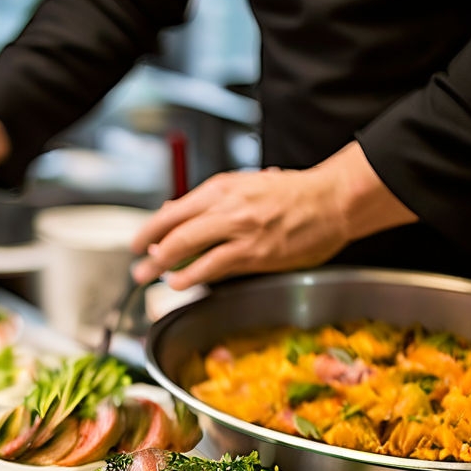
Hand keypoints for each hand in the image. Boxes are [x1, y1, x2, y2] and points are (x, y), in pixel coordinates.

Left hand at [130, 142, 418, 288]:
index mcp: (223, 187)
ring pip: (189, 248)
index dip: (150, 229)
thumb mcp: (245, 186)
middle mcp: (228, 206)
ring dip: (164, 267)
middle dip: (150, 252)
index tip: (137, 242)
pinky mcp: (256, 253)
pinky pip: (215, 266)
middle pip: (175, 231)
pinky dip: (193, 276)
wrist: (333, 200)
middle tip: (138, 268)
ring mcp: (241, 230)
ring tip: (153, 278)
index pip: (174, 210)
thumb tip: (172, 213)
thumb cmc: (290, 194)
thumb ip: (210, 202)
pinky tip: (181, 283)